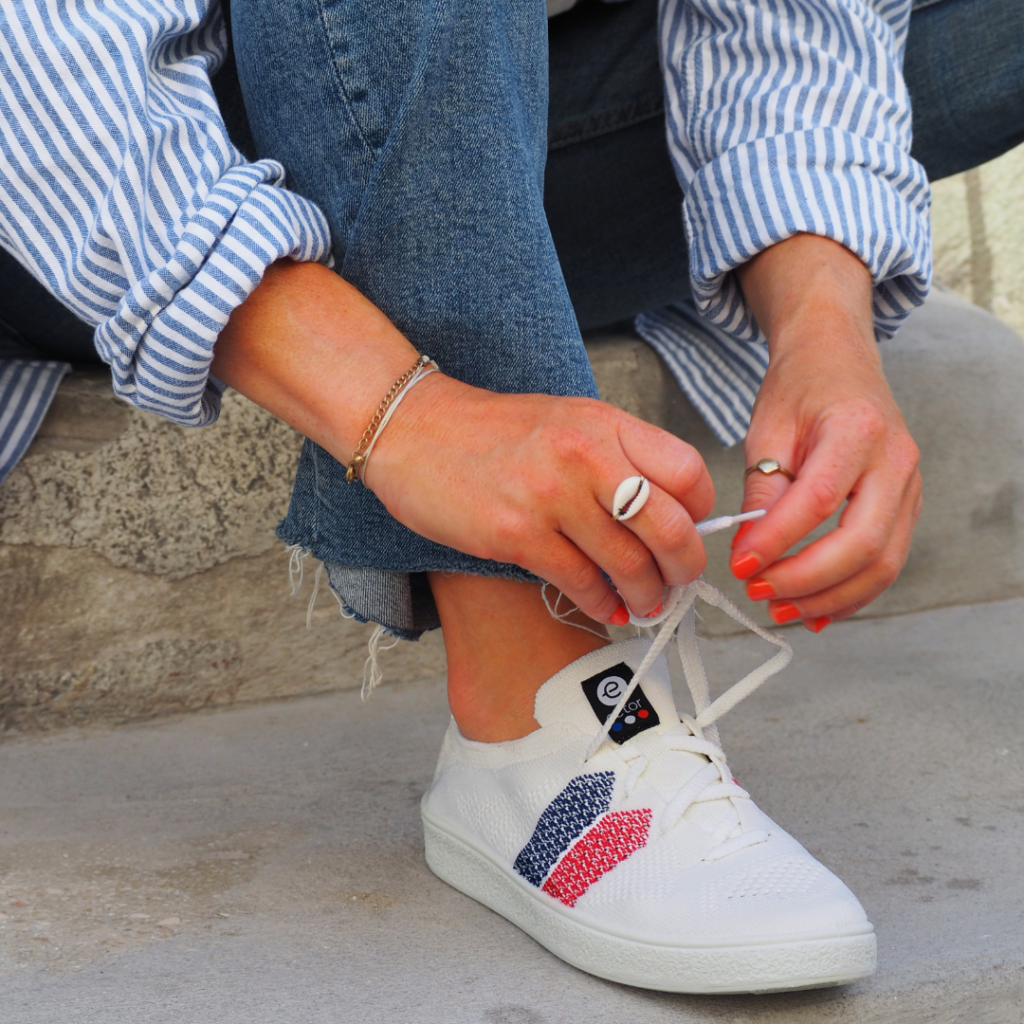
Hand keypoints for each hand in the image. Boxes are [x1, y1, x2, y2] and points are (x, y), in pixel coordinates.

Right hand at [214, 260, 714, 624]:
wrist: (414, 428)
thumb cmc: (491, 431)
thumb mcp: (566, 420)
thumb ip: (615, 455)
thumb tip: (664, 507)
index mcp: (604, 423)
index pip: (688, 471)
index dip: (702, 511)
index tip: (693, 531)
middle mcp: (586, 456)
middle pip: (670, 525)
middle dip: (685, 566)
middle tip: (681, 582)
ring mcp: (552, 496)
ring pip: (630, 563)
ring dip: (647, 594)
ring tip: (646, 604)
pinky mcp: (518, 534)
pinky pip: (582, 582)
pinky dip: (603, 603)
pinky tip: (607, 607)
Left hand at [730, 235, 922, 629]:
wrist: (837, 361)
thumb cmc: (800, 389)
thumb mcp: (767, 430)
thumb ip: (762, 490)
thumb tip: (749, 553)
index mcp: (858, 429)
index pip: (820, 500)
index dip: (779, 541)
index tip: (741, 566)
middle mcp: (896, 460)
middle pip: (863, 543)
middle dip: (806, 580)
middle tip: (759, 594)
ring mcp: (910, 487)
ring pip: (883, 564)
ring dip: (829, 598)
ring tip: (780, 610)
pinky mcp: (907, 508)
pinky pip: (886, 563)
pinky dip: (850, 594)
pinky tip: (813, 609)